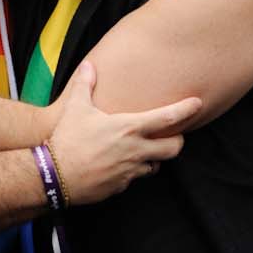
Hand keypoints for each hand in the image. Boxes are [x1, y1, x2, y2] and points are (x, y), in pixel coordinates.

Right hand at [46, 61, 199, 206]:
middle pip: (174, 148)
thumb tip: (89, 66)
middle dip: (177, 141)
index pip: (168, 119)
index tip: (198, 104)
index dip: (187, 110)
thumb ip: (85, 85)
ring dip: (154, 158)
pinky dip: (131, 172)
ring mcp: (130, 171)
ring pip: (156, 166)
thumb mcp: (76, 108)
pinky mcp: (121, 186)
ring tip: (143, 150)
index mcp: (129, 128)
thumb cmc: (67, 140)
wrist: (55, 176)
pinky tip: (118, 165)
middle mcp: (135, 150)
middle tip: (172, 135)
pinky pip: (133, 179)